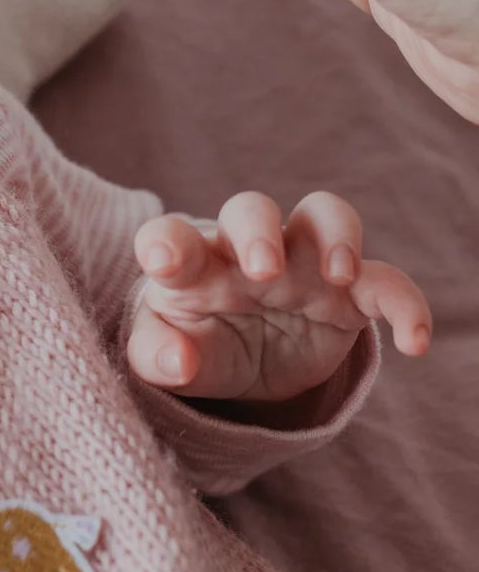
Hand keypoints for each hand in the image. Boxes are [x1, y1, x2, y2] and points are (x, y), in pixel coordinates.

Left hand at [128, 191, 429, 404]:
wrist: (241, 359)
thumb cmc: (192, 342)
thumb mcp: (162, 358)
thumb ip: (157, 357)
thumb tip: (179, 362)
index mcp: (191, 264)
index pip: (170, 236)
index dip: (164, 243)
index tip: (161, 260)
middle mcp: (245, 252)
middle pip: (252, 209)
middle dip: (258, 231)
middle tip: (262, 270)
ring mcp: (300, 266)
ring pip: (323, 215)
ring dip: (336, 234)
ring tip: (339, 274)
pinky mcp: (347, 295)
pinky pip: (383, 282)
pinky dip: (405, 304)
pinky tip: (414, 342)